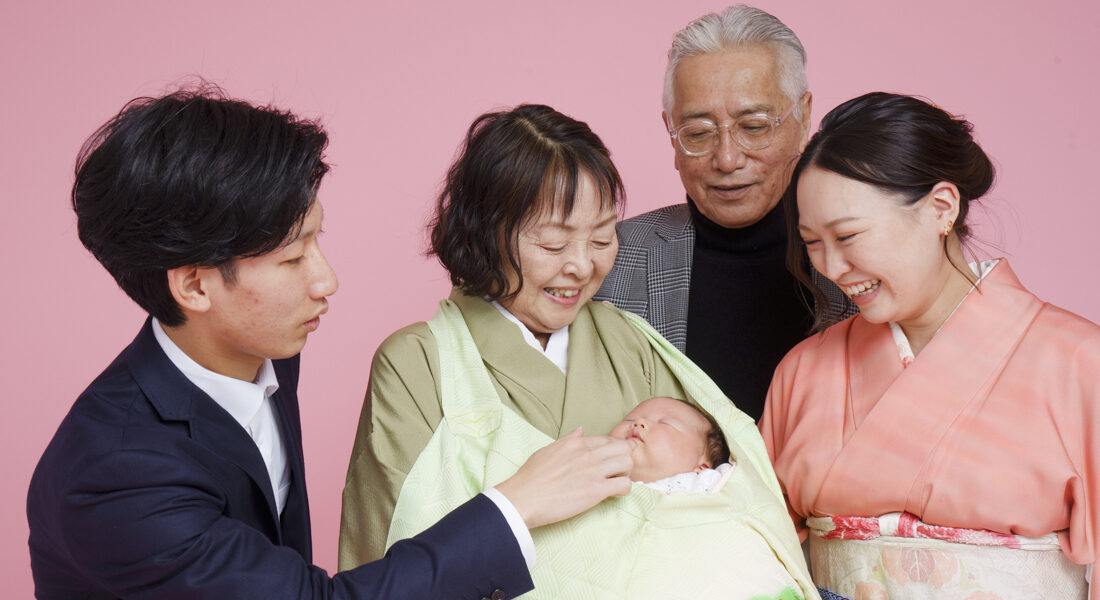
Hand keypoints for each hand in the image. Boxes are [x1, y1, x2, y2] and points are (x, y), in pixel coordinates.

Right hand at [495, 427, 632, 528]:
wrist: (523, 498)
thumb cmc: (531, 477)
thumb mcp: (547, 450)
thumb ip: (567, 440)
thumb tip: (580, 430)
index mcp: (576, 443)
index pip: (607, 439)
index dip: (613, 450)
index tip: (611, 460)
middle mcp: (588, 454)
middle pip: (623, 448)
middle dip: (624, 459)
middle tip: (616, 471)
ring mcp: (594, 471)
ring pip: (628, 463)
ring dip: (626, 473)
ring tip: (615, 482)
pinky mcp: (596, 490)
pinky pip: (624, 485)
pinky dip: (624, 489)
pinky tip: (613, 494)